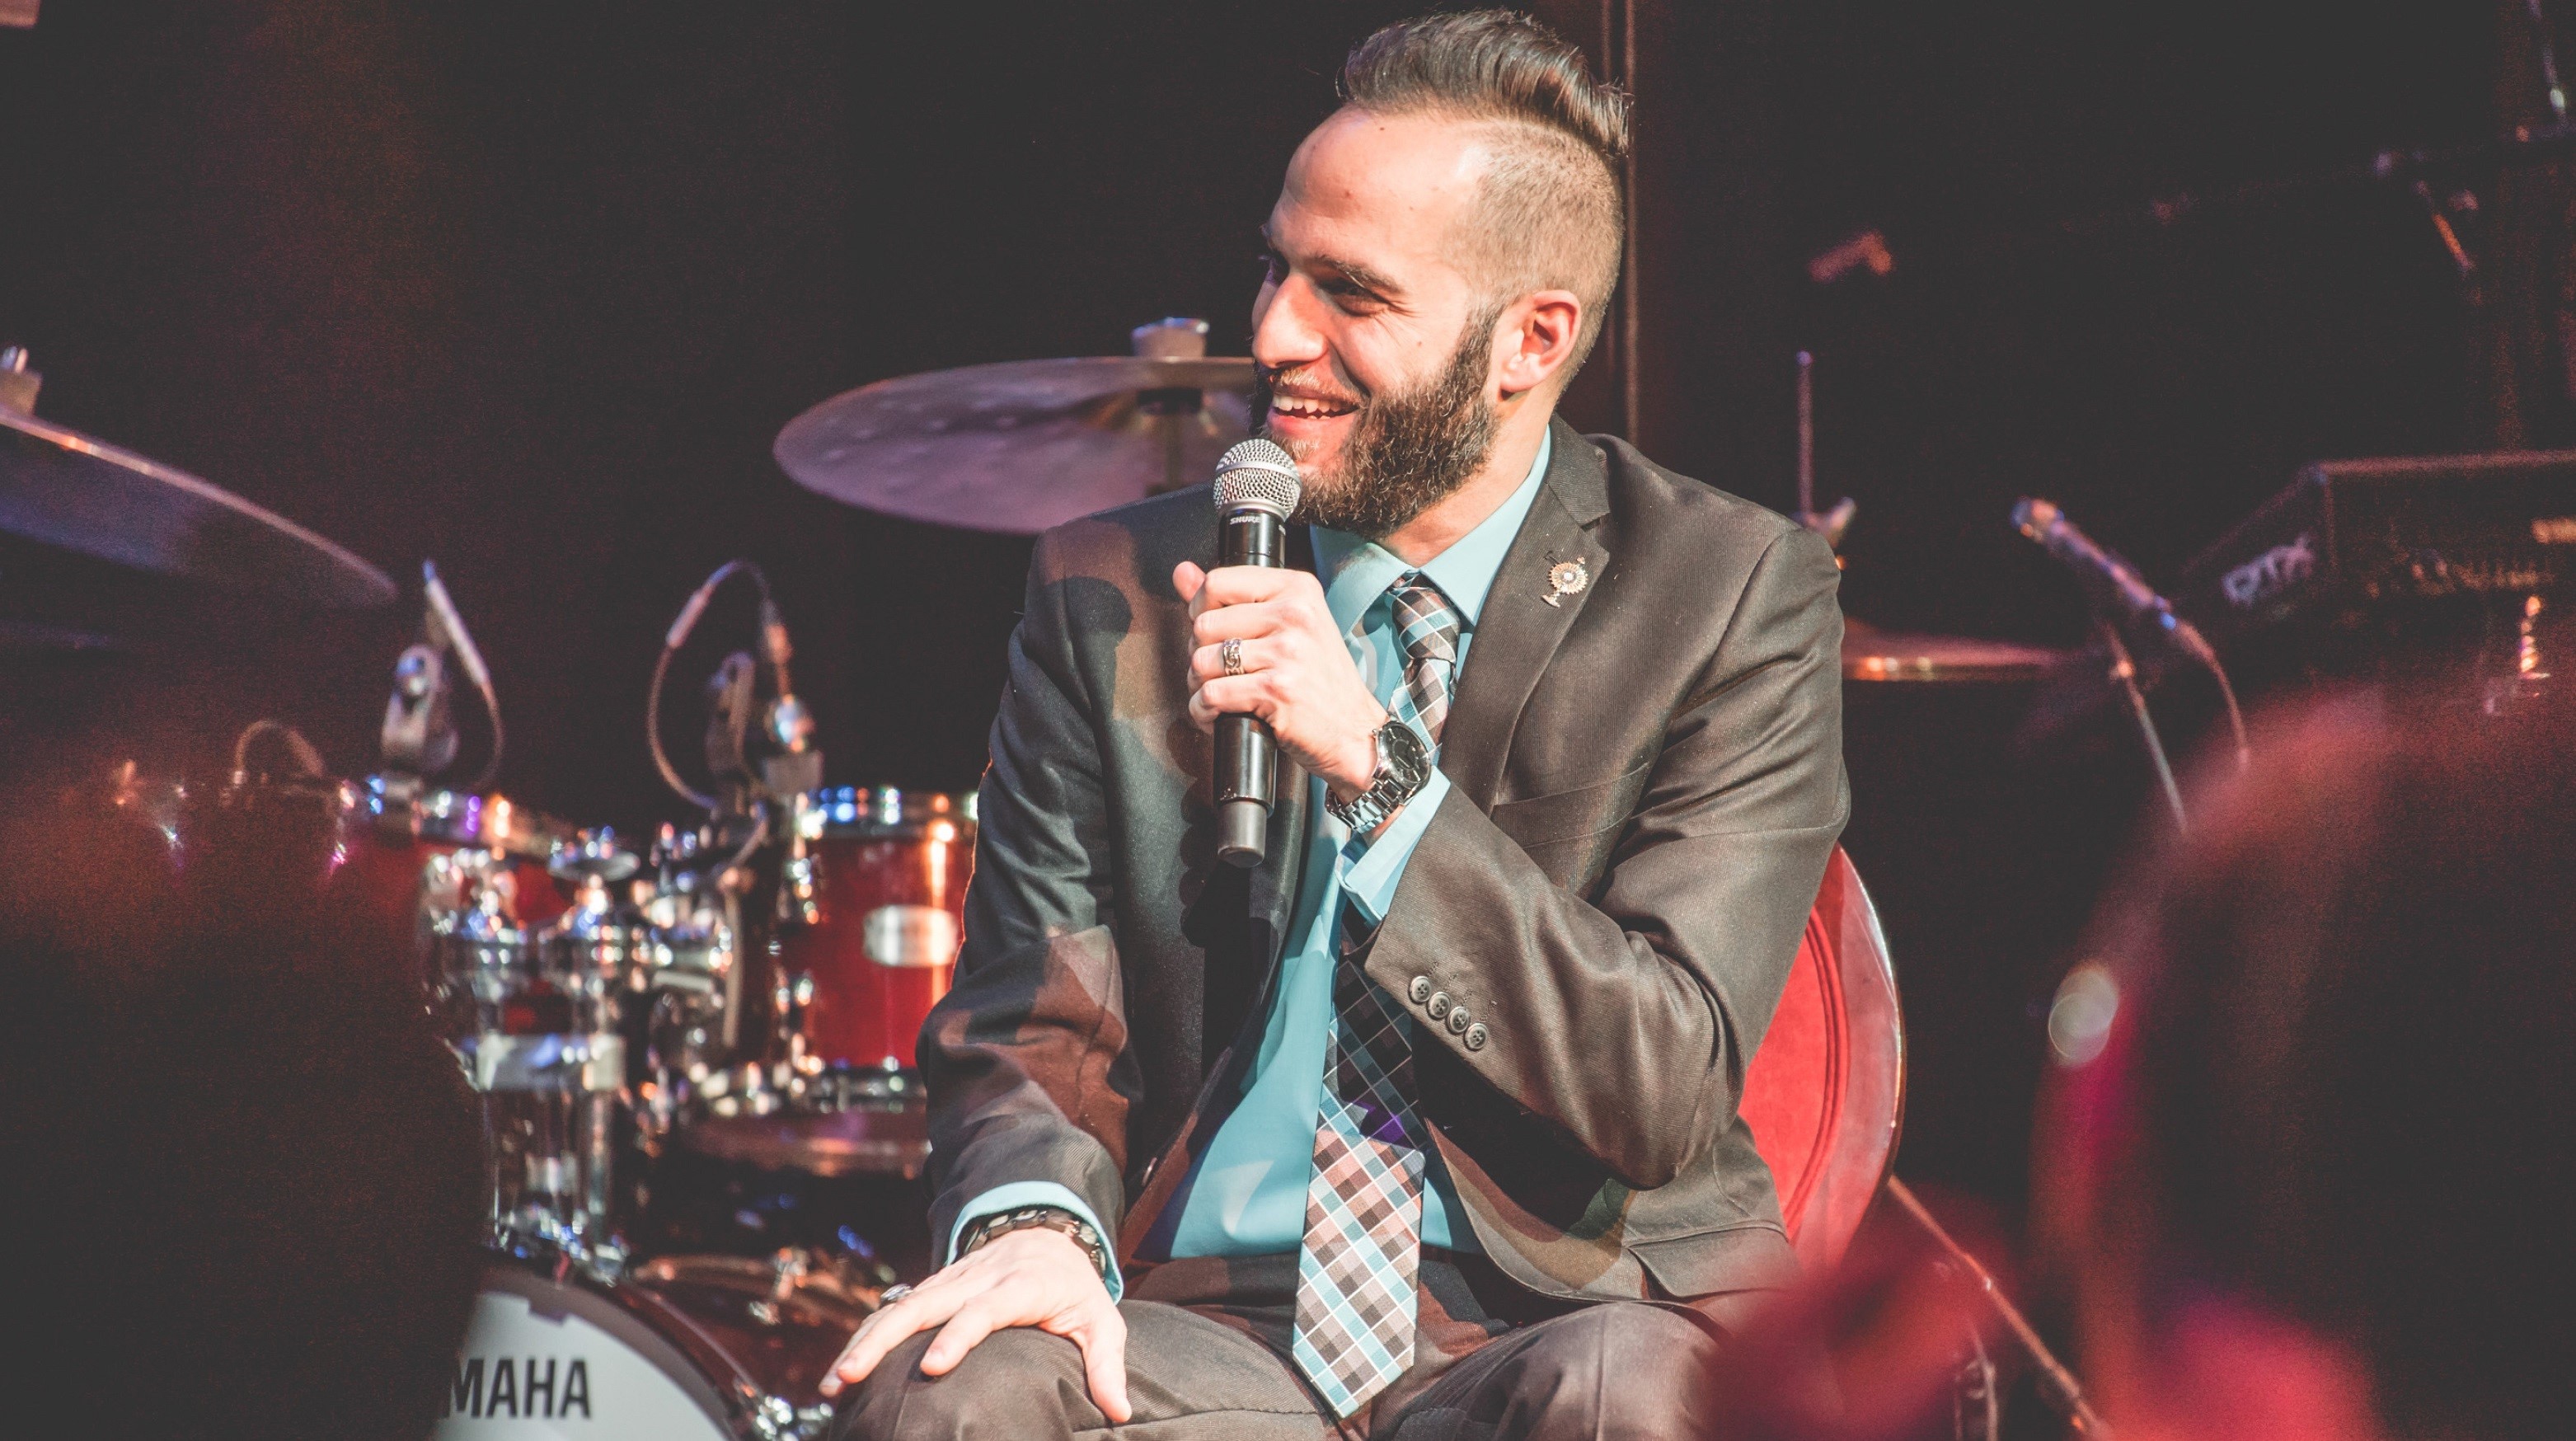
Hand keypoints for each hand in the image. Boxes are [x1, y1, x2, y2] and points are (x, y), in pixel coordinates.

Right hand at [817, 1228, 1130, 1422]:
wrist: (1048, 1233)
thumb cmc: (1075, 1289)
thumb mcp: (1102, 1320)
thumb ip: (1107, 1364)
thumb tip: (1120, 1412)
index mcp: (1019, 1286)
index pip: (984, 1309)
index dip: (958, 1335)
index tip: (933, 1367)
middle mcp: (977, 1278)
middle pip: (923, 1305)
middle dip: (884, 1340)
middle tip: (850, 1376)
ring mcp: (950, 1280)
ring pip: (899, 1306)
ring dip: (864, 1342)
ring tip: (834, 1382)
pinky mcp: (934, 1287)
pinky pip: (894, 1309)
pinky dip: (866, 1336)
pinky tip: (841, 1370)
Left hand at [1176, 561, 1385, 801]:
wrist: (1355, 731)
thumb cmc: (1319, 680)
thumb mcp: (1286, 626)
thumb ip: (1230, 597)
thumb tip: (1181, 572)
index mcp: (1297, 589)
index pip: (1218, 582)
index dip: (1200, 609)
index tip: (1213, 631)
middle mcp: (1295, 614)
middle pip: (1204, 624)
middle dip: (1200, 652)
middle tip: (1220, 671)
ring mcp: (1287, 652)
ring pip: (1202, 660)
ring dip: (1200, 684)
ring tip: (1221, 694)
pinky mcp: (1276, 690)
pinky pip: (1211, 695)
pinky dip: (1204, 711)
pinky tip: (1219, 715)